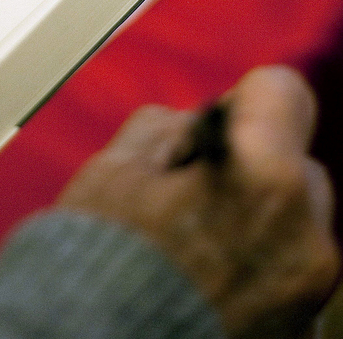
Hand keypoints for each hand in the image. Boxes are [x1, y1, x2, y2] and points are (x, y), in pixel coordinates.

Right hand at [57, 66, 339, 338]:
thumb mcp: (115, 168)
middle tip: (188, 194)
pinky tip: (205, 280)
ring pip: (295, 220)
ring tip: (194, 244)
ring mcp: (308, 292)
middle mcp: (304, 236)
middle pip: (295, 161)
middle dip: (250, 165)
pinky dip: (256, 266)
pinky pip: (287, 272)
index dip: (239, 99)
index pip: (282, 91)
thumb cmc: (97, 267)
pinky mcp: (301, 333)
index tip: (209, 124)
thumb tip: (193, 126)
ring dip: (256, 217)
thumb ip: (167, 128)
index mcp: (262, 178)